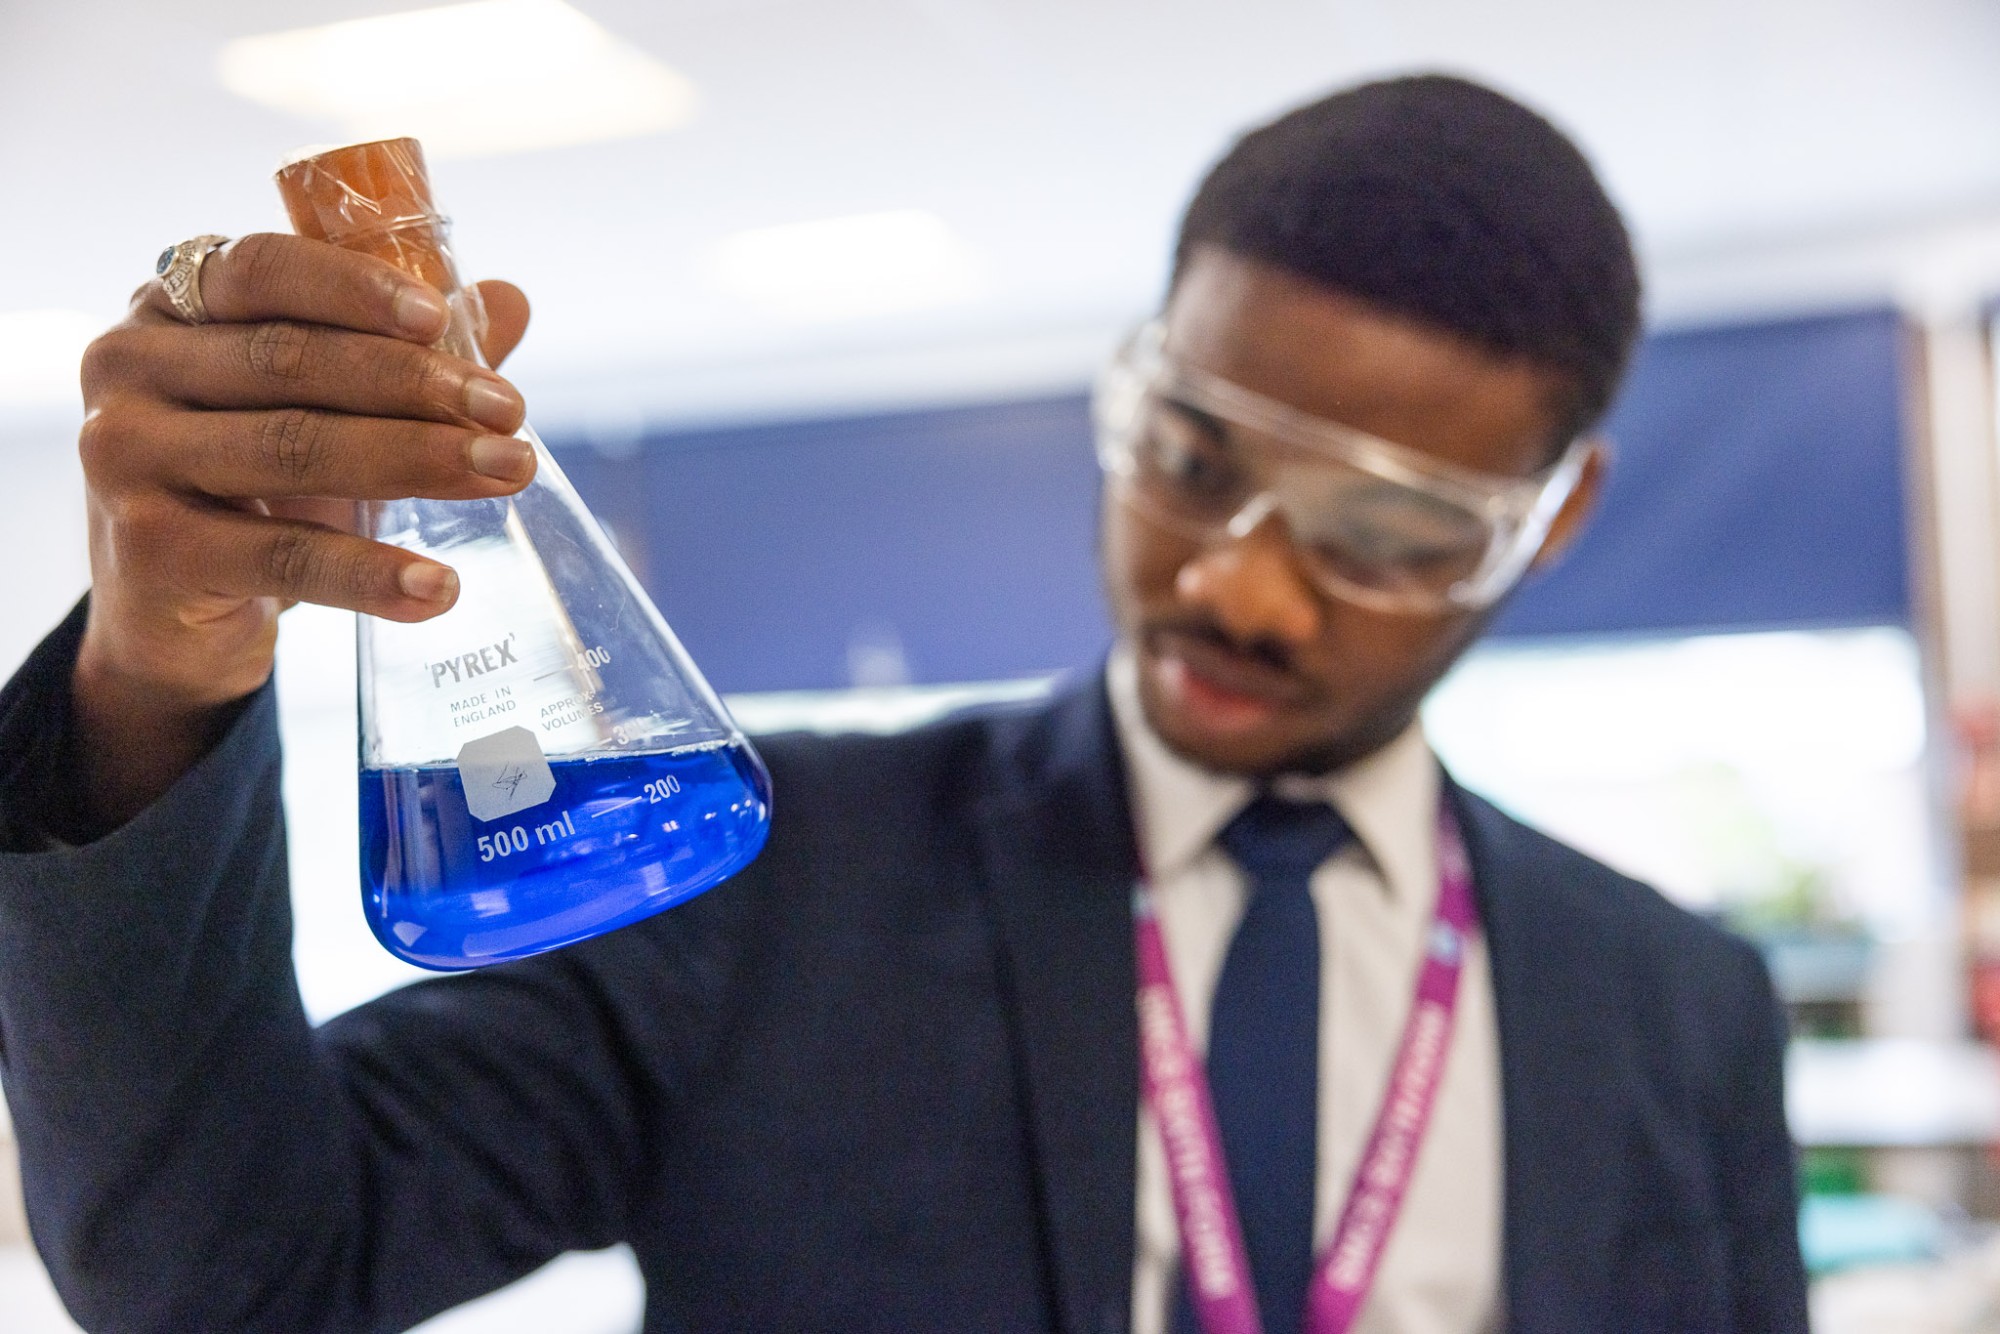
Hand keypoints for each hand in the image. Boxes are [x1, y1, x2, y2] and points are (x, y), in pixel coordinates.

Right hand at [70, 233, 534, 828]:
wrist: (171, 617)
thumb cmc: (256, 489)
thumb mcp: (321, 409)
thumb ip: (404, 351)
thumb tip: (509, 297)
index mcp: (171, 307)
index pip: (263, 270)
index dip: (354, 287)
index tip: (440, 317)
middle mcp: (129, 368)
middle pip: (290, 361)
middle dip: (417, 385)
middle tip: (511, 415)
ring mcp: (124, 458)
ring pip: (293, 449)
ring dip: (416, 462)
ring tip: (508, 474)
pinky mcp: (149, 551)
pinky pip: (282, 558)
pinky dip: (370, 575)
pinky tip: (441, 586)